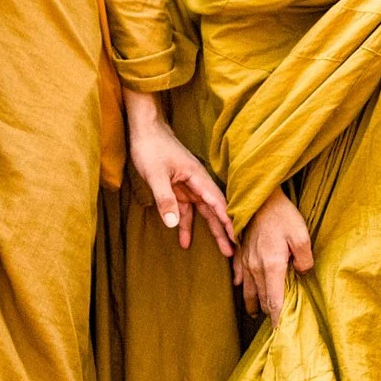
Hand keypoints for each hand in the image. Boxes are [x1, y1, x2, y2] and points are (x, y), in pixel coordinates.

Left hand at [122, 90, 233, 255]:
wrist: (143, 128)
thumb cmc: (151, 147)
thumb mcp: (155, 175)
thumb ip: (165, 199)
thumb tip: (173, 224)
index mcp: (198, 177)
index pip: (218, 202)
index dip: (228, 220)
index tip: (237, 237)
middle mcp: (197, 182)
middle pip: (214, 210)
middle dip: (224, 231)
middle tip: (233, 252)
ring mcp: (188, 185)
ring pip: (203, 212)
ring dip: (210, 230)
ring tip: (221, 251)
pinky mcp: (178, 188)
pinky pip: (186, 209)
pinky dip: (186, 224)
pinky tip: (184, 241)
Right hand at [231, 189, 312, 319]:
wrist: (258, 197)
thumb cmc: (282, 214)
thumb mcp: (302, 235)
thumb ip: (304, 259)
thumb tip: (302, 272)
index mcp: (272, 266)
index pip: (275, 301)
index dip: (278, 320)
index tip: (281, 334)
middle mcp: (257, 268)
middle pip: (262, 299)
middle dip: (269, 314)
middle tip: (275, 328)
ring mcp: (246, 260)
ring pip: (250, 290)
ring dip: (255, 303)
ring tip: (257, 315)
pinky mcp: (242, 251)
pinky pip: (240, 273)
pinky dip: (243, 285)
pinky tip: (242, 289)